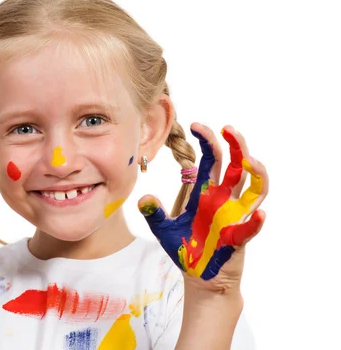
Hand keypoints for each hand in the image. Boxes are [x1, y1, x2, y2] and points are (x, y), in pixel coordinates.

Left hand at [139, 123, 268, 291]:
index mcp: (205, 192)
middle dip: (235, 145)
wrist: (198, 276)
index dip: (206, 141)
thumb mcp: (164, 229)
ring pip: (254, 188)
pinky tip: (259, 214)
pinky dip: (256, 221)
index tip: (196, 125)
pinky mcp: (239, 237)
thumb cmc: (185, 248)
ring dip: (257, 173)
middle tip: (227, 128)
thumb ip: (154, 213)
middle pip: (236, 165)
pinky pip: (251, 227)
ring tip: (250, 161)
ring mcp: (234, 216)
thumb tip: (143, 198)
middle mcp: (223, 199)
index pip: (210, 159)